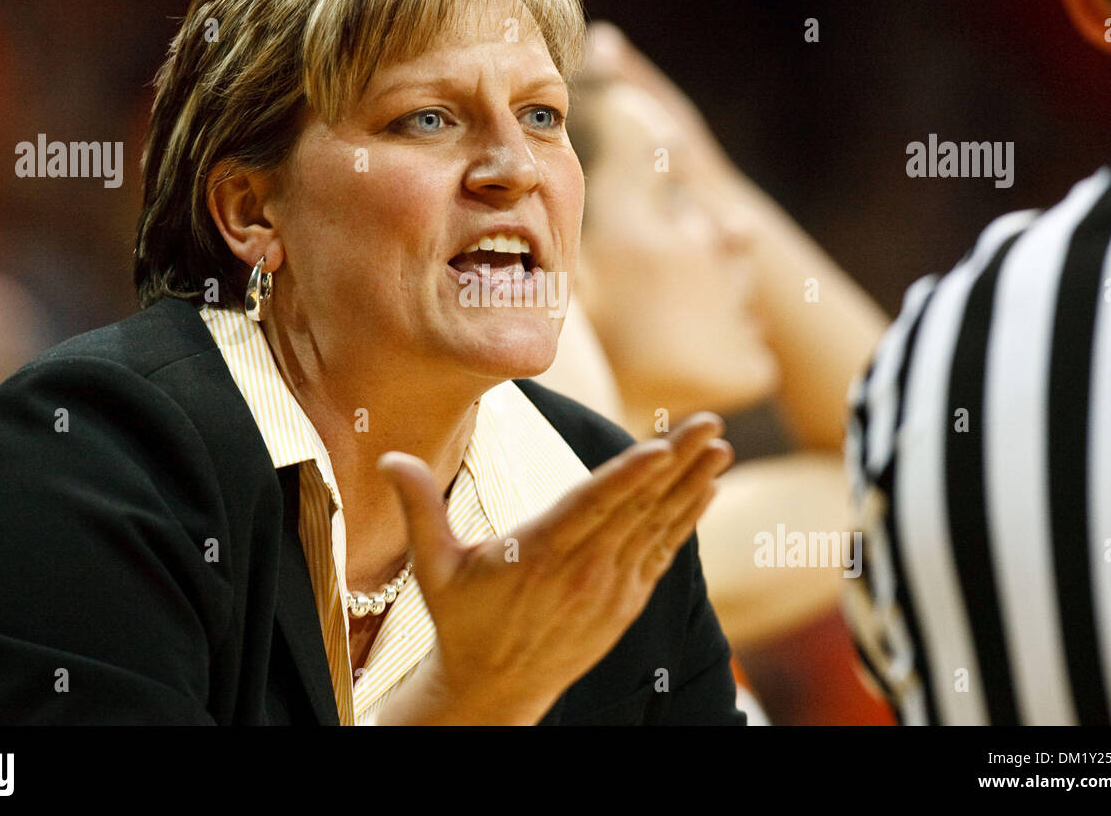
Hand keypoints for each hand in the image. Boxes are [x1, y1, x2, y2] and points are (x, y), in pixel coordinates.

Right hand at [373, 412, 732, 724]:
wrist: (494, 689)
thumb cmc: (462, 620)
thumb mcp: (433, 567)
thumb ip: (420, 507)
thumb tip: (390, 457)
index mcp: (539, 554)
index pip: (592, 506)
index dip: (630, 476)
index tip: (663, 447)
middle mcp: (583, 570)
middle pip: (638, 507)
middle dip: (678, 462)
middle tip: (711, 421)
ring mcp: (610, 588)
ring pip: (658, 527)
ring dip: (692, 484)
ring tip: (721, 445)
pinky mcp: (624, 602)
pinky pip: (661, 553)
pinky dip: (686, 520)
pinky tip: (706, 489)